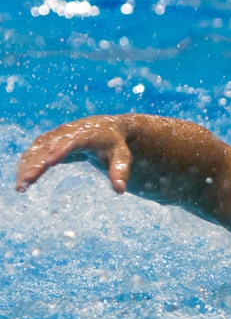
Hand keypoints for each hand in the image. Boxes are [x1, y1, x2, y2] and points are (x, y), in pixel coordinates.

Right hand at [15, 116, 133, 192]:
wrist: (107, 127)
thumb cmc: (115, 144)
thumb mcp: (122, 157)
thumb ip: (120, 172)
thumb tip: (120, 190)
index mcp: (88, 134)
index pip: (72, 142)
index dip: (60, 151)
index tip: (49, 163)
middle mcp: (68, 131)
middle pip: (49, 147)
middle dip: (37, 164)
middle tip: (26, 181)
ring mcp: (56, 134)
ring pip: (38, 149)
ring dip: (27, 166)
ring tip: (20, 186)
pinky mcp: (49, 139)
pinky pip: (34, 151)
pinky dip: (26, 163)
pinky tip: (21, 179)